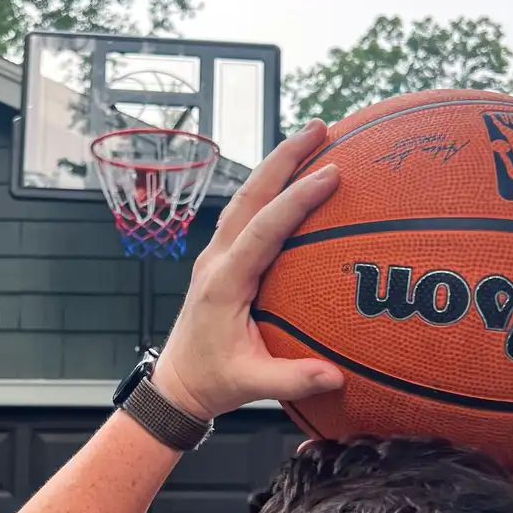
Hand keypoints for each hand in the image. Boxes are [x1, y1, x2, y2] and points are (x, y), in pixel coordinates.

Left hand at [151, 120, 345, 420]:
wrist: (176, 383)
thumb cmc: (213, 382)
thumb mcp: (251, 385)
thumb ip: (292, 379)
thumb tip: (336, 377)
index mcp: (224, 282)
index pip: (263, 229)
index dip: (296, 199)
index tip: (330, 173)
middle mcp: (217, 259)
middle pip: (250, 195)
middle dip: (284, 157)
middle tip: (322, 127)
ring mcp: (216, 255)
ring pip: (246, 198)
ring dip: (276, 165)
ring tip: (313, 138)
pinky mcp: (221, 259)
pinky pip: (248, 214)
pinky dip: (272, 189)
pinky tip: (297, 179)